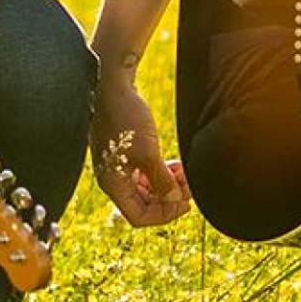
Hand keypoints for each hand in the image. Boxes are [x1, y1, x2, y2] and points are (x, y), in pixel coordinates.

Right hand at [90, 75, 190, 226]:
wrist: (113, 85)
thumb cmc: (126, 117)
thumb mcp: (149, 152)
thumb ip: (162, 181)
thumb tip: (175, 200)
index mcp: (113, 183)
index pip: (139, 216)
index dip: (164, 214)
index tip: (185, 201)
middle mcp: (112, 179)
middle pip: (143, 204)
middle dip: (168, 198)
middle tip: (188, 184)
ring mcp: (117, 166)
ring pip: (145, 189)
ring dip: (166, 185)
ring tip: (183, 171)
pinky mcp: (123, 153)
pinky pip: (143, 174)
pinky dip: (159, 173)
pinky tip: (173, 163)